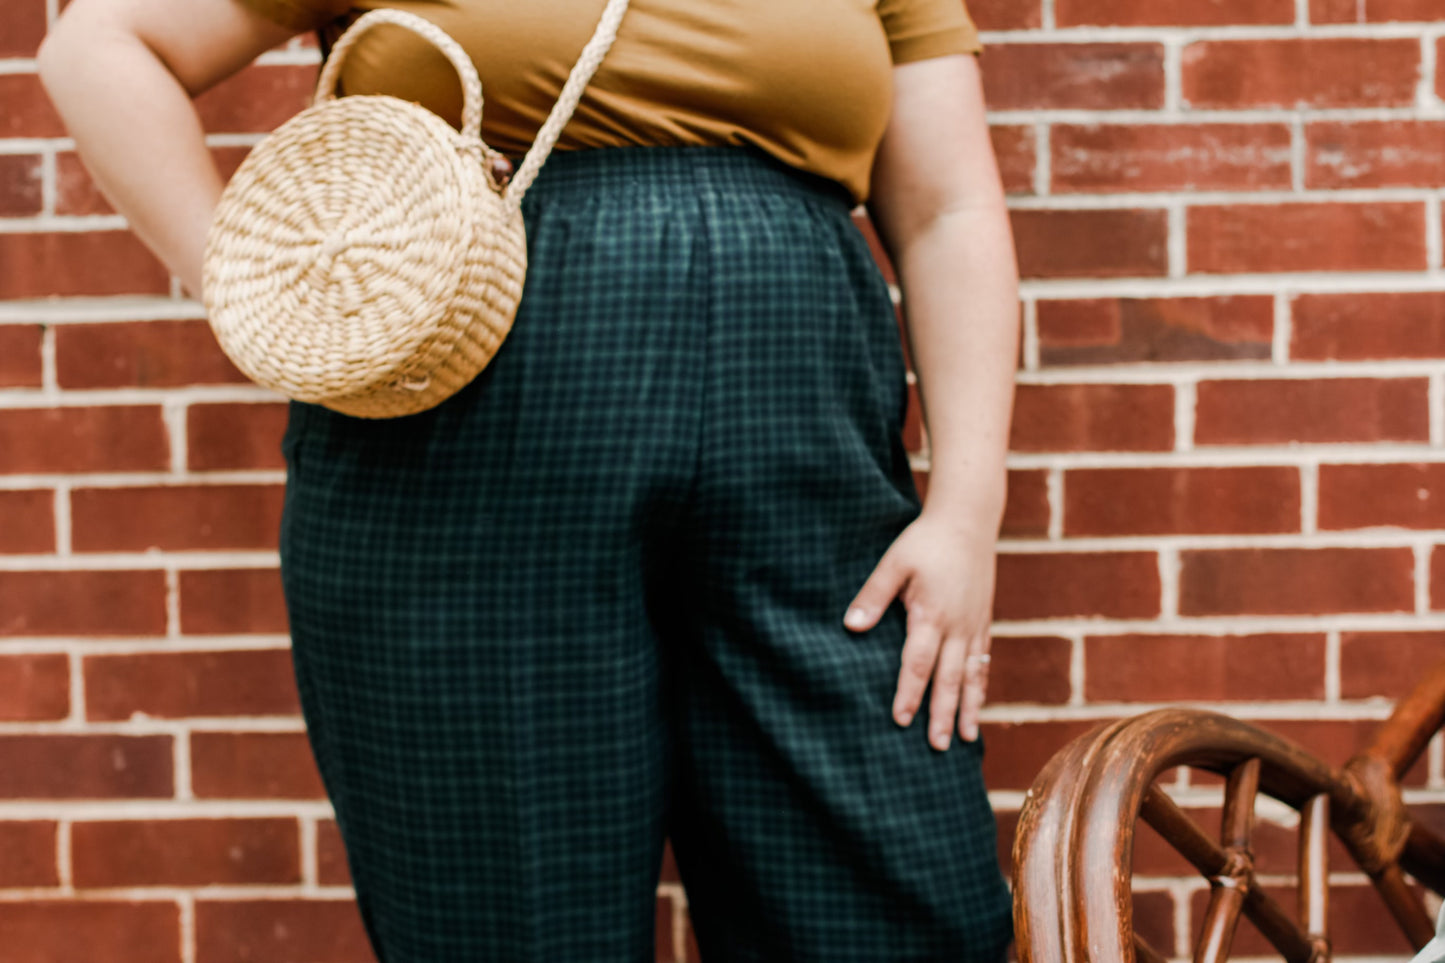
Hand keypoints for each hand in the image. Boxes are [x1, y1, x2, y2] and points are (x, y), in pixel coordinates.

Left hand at [843, 510, 996, 749]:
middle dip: (943, 714)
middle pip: (949, 679)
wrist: (968, 520)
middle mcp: (957, 626)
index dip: (909, 693)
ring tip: (967, 739)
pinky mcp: (982, 621)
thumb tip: (850, 627)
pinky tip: (978, 704)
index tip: (901, 720)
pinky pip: (983, 661)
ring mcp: (973, 625)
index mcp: (931, 614)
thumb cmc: (925, 541)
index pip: (918, 663)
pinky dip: (980, 686)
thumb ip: (873, 596)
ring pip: (971, 676)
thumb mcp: (893, 563)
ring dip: (969, 708)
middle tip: (938, 746)